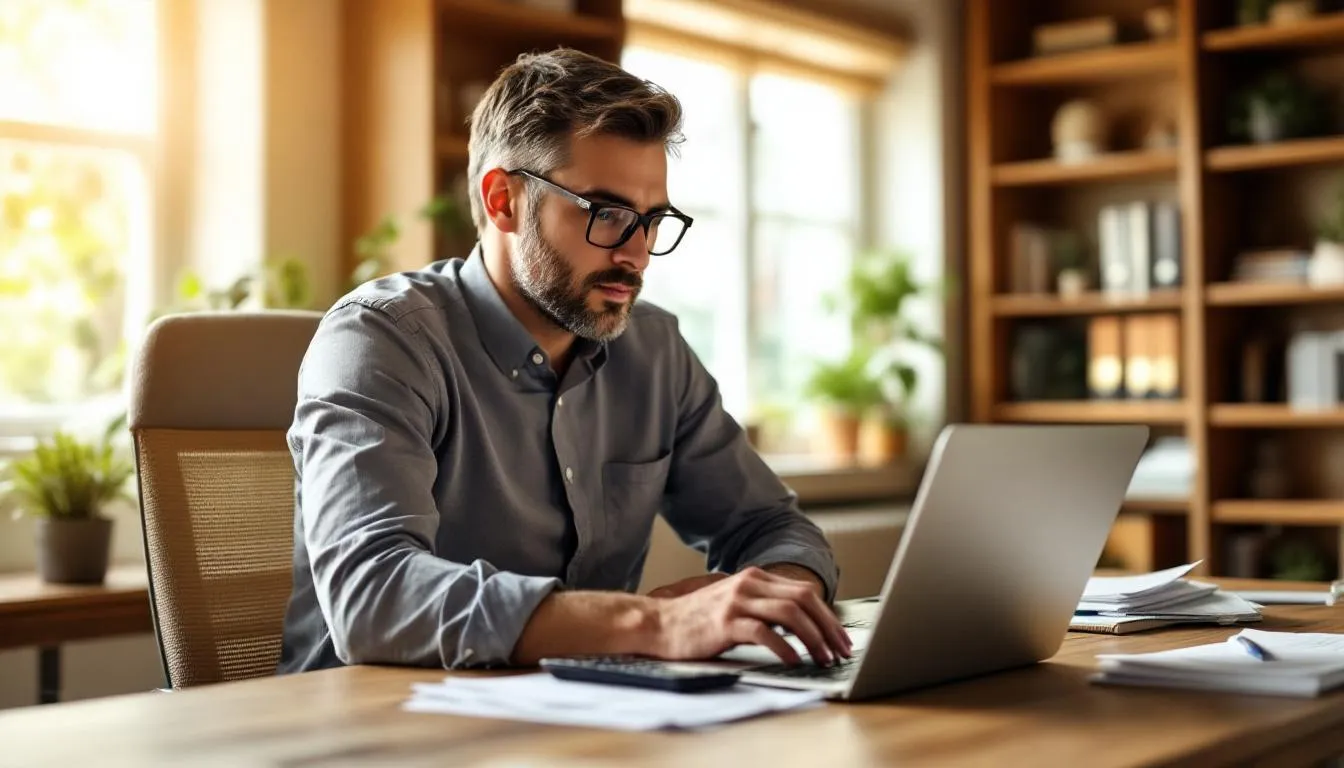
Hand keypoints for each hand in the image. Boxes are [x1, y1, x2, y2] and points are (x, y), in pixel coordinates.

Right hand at [650, 566, 851, 666]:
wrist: (659, 623)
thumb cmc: (698, 620)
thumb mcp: (735, 604)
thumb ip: (764, 606)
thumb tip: (803, 625)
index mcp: (755, 577)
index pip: (805, 592)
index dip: (828, 616)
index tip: (841, 638)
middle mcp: (749, 584)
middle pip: (804, 600)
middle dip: (829, 627)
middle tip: (841, 651)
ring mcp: (737, 601)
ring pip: (790, 615)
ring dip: (813, 639)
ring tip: (823, 659)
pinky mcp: (725, 622)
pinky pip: (764, 633)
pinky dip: (784, 648)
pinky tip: (794, 661)